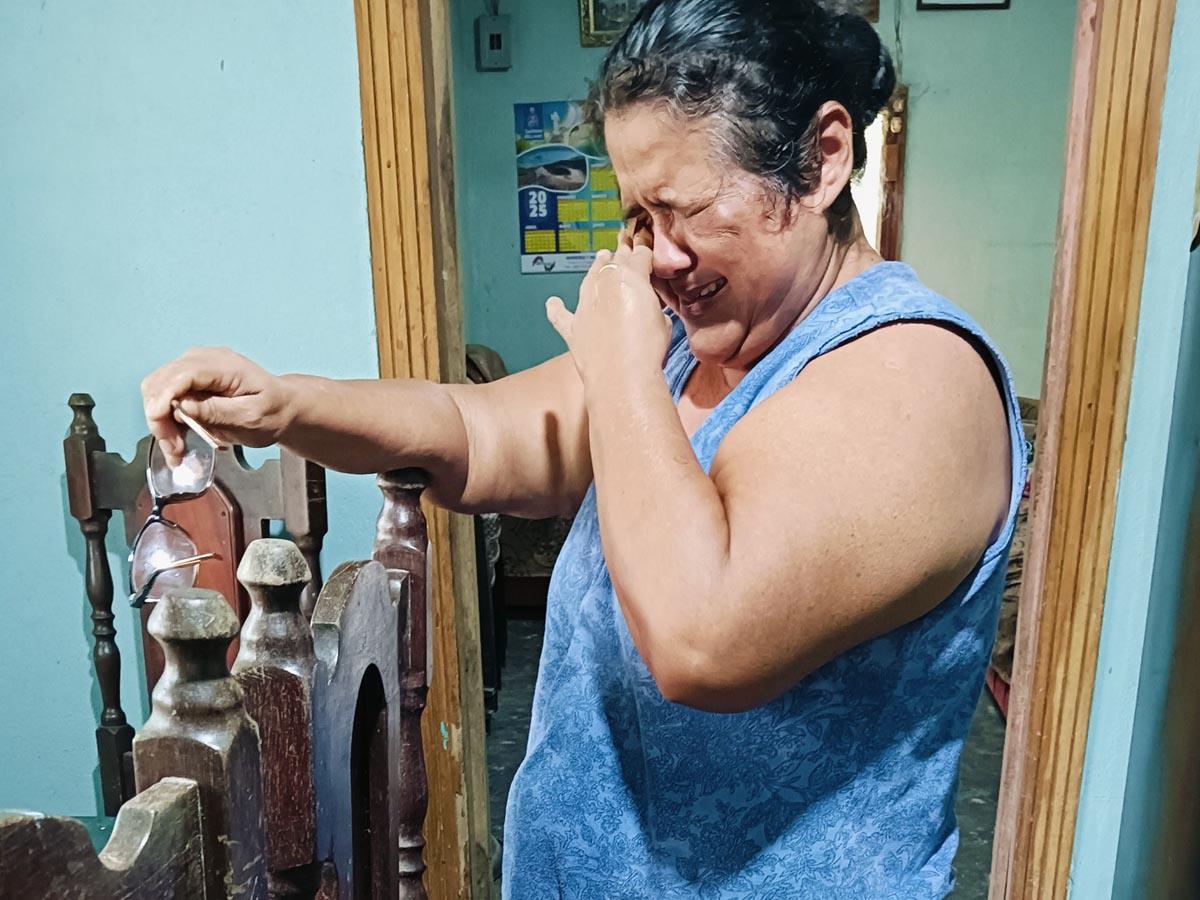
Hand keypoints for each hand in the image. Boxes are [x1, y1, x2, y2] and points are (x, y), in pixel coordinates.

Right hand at [140, 347, 296, 464]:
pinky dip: (165, 421)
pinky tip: (178, 441)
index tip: (160, 426)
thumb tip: (182, 407)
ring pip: (156, 391)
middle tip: (174, 450)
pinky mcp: (189, 381)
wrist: (281, 408)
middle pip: (161, 382)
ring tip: (176, 450)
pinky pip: (164, 398)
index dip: (164, 399)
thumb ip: (217, 411)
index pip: (181, 375)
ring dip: (160, 423)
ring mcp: (194, 368)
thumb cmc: (272, 411)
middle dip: (159, 418)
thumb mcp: (251, 416)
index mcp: (223, 365)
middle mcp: (203, 360)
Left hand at [545, 241, 670, 383]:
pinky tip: (552, 303)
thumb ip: (651, 306)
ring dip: (595, 267)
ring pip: (589, 278)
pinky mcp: (573, 328)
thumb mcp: (662, 321)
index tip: (646, 254)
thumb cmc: (647, 349)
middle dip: (621, 255)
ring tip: (599, 258)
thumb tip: (646, 308)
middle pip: (614, 263)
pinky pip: (560, 315)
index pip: (640, 256)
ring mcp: (585, 305)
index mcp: (631, 276)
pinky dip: (556, 309)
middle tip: (625, 249)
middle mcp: (604, 284)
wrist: (621, 375)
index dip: (644, 254)